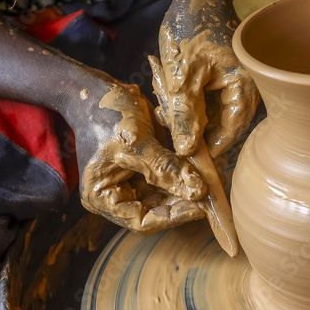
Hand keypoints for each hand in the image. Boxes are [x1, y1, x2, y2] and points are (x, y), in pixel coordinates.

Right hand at [73, 80, 207, 232]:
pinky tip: (205, 165)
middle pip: (158, 209)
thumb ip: (166, 168)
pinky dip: (186, 171)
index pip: (143, 221)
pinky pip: (170, 175)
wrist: (96, 88)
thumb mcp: (136, 143)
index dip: (173, 216)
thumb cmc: (105, 114)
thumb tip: (198, 191)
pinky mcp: (146, 165)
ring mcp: (133, 180)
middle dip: (185, 201)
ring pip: (168, 194)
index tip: (200, 206)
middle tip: (213, 193)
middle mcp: (119, 194)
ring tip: (213, 178)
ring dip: (190, 187)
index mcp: (104, 198)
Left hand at [150, 0, 259, 156]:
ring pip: (209, 116)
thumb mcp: (182, 75)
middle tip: (165, 118)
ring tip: (163, 100)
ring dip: (185, 115)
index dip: (207, 148)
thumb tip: (185, 151)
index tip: (183, 158)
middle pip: (219, 127)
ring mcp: (234, 86)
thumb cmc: (192, 29)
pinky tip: (167, 92)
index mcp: (246, 89)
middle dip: (190, 128)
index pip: (230, 133)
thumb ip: (185, 115)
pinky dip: (186, 102)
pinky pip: (205, 102)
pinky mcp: (222, 80)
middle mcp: (246, 91)